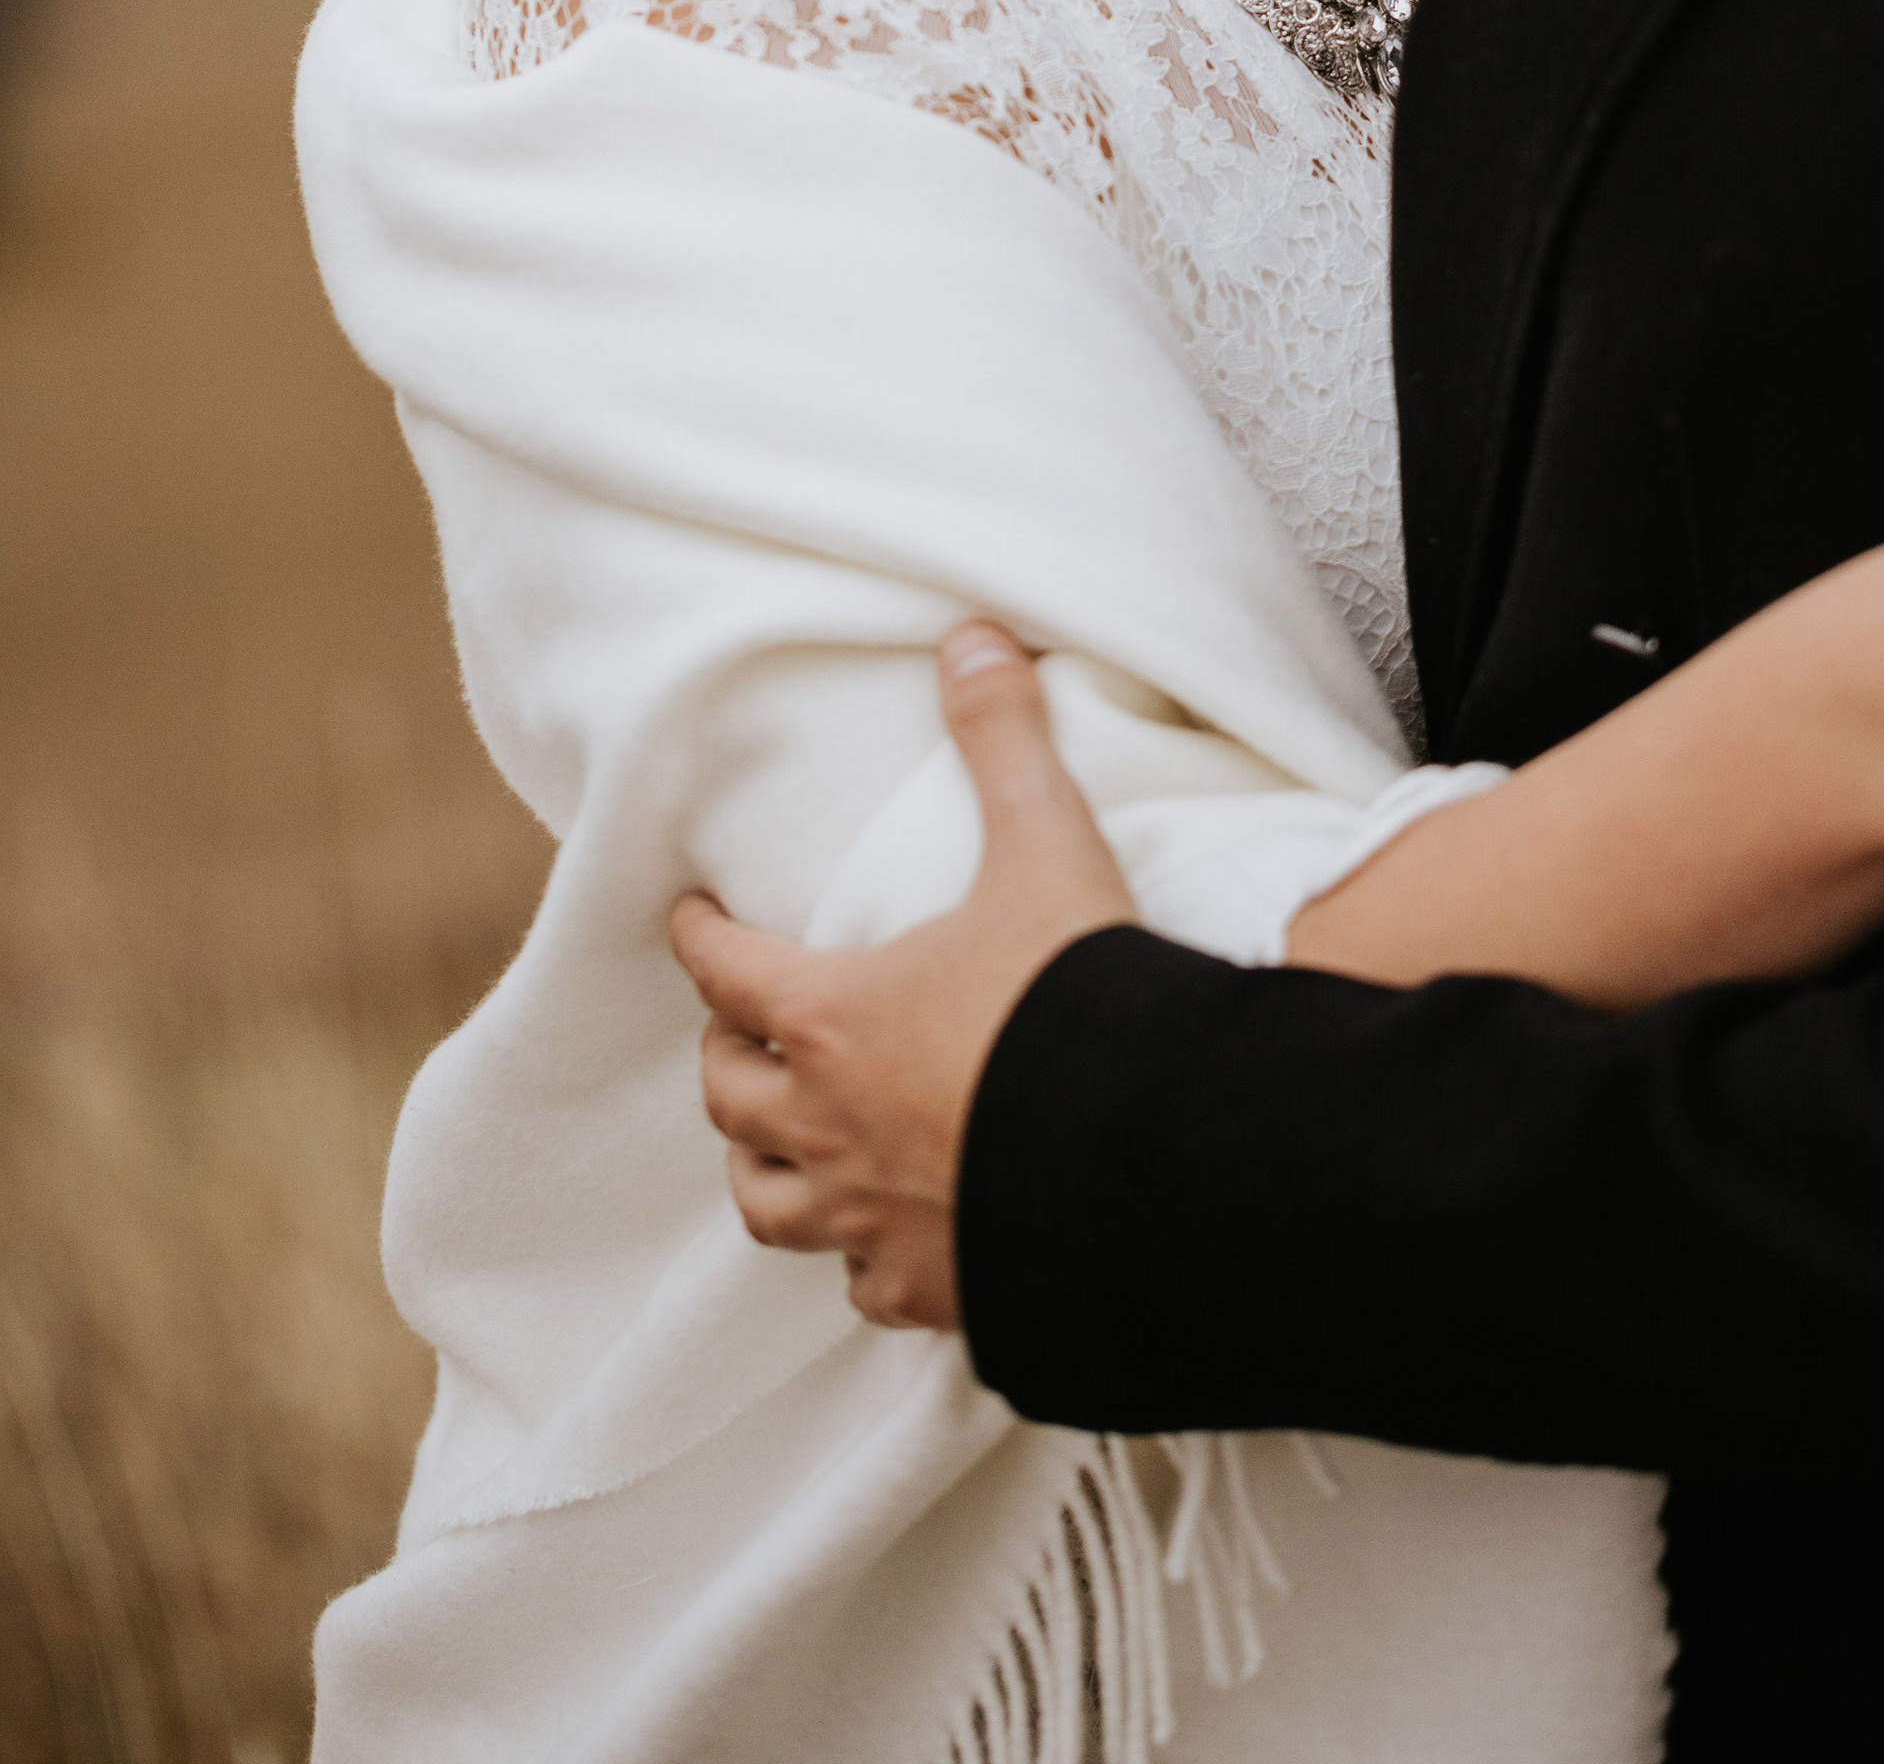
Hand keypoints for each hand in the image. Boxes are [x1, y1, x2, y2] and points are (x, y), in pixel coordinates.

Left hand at [669, 625, 1136, 1329]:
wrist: (1152, 1160)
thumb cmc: (1078, 1001)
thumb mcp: (1045, 846)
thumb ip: (1004, 739)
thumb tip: (972, 635)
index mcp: (832, 1018)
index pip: (730, 971)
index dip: (704, 939)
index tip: (690, 918)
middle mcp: (827, 1127)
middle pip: (730, 1095)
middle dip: (725, 1056)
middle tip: (737, 1025)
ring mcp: (873, 1219)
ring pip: (770, 1204)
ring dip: (764, 1169)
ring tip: (778, 1147)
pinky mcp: (934, 1289)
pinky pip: (864, 1287)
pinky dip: (860, 1263)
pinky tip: (883, 1249)